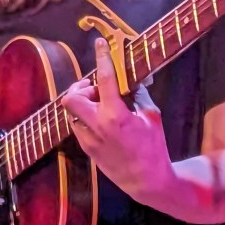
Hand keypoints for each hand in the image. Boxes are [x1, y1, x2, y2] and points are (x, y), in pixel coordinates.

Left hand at [61, 37, 174, 202]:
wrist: (146, 181)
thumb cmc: (154, 148)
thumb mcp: (152, 116)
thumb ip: (139, 93)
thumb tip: (133, 76)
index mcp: (116, 116)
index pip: (104, 79)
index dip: (102, 57)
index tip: (100, 44)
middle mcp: (97, 126)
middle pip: (71, 97)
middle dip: (80, 88)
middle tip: (96, 88)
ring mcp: (88, 139)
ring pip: (72, 112)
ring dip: (83, 103)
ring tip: (101, 105)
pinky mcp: (86, 149)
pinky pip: (77, 125)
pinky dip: (86, 117)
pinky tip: (101, 120)